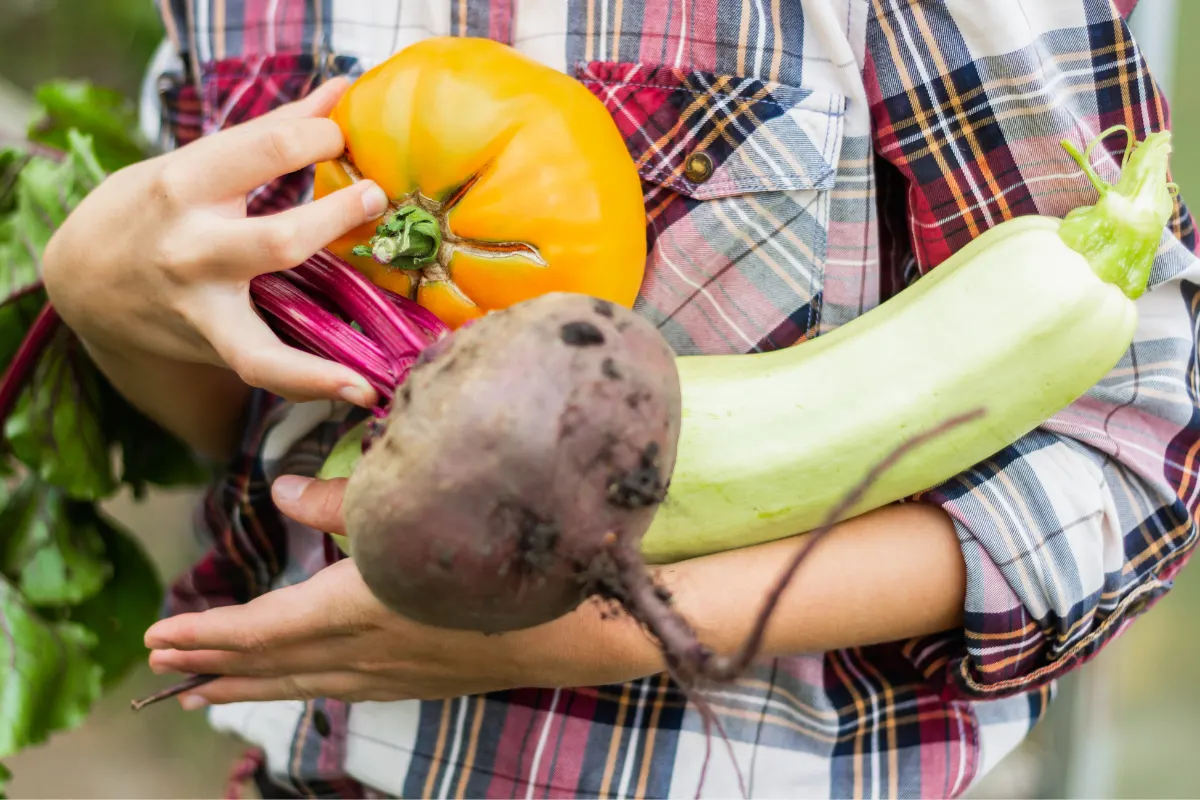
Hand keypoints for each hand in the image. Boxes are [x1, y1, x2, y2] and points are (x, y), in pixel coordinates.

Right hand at [43, 78, 388, 405]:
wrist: (85, 282)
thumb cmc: (156, 210)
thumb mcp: (197, 162)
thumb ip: (272, 132)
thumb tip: (340, 91)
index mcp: (186, 186)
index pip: (267, 149)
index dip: (321, 136)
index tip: (347, 136)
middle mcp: (192, 250)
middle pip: (279, 239)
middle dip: (336, 218)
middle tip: (375, 197)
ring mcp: (202, 306)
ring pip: (266, 338)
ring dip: (327, 338)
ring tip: (377, 333)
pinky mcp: (215, 345)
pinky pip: (267, 370)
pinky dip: (314, 384)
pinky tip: (363, 390)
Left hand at [142, 476, 664, 706]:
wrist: (578, 624)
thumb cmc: (501, 552)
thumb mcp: (416, 511)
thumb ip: (341, 500)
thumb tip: (279, 489)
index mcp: (358, 607)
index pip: (262, 628)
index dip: (208, 633)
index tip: (160, 636)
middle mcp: (366, 652)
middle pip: (273, 665)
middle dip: (213, 666)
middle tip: (163, 669)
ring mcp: (396, 673)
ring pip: (304, 684)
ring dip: (250, 687)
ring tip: (205, 694)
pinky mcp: (423, 680)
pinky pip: (343, 690)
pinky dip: (302, 689)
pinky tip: (301, 688)